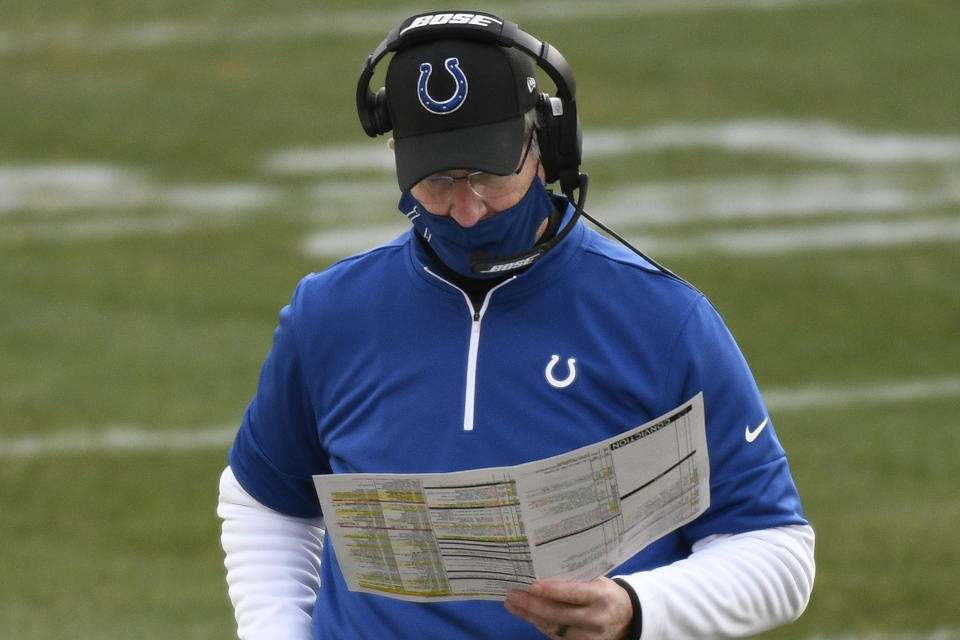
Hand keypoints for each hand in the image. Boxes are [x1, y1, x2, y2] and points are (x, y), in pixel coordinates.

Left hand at [504, 577, 632, 639]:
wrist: (627, 618)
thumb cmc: (605, 592)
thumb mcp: (597, 580)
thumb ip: (576, 577)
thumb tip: (542, 567)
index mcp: (600, 596)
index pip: (574, 594)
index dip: (552, 590)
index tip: (532, 585)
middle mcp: (595, 618)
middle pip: (558, 614)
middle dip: (531, 605)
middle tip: (512, 594)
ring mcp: (589, 637)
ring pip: (553, 628)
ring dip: (529, 616)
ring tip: (512, 603)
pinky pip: (556, 636)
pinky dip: (539, 625)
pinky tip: (527, 614)